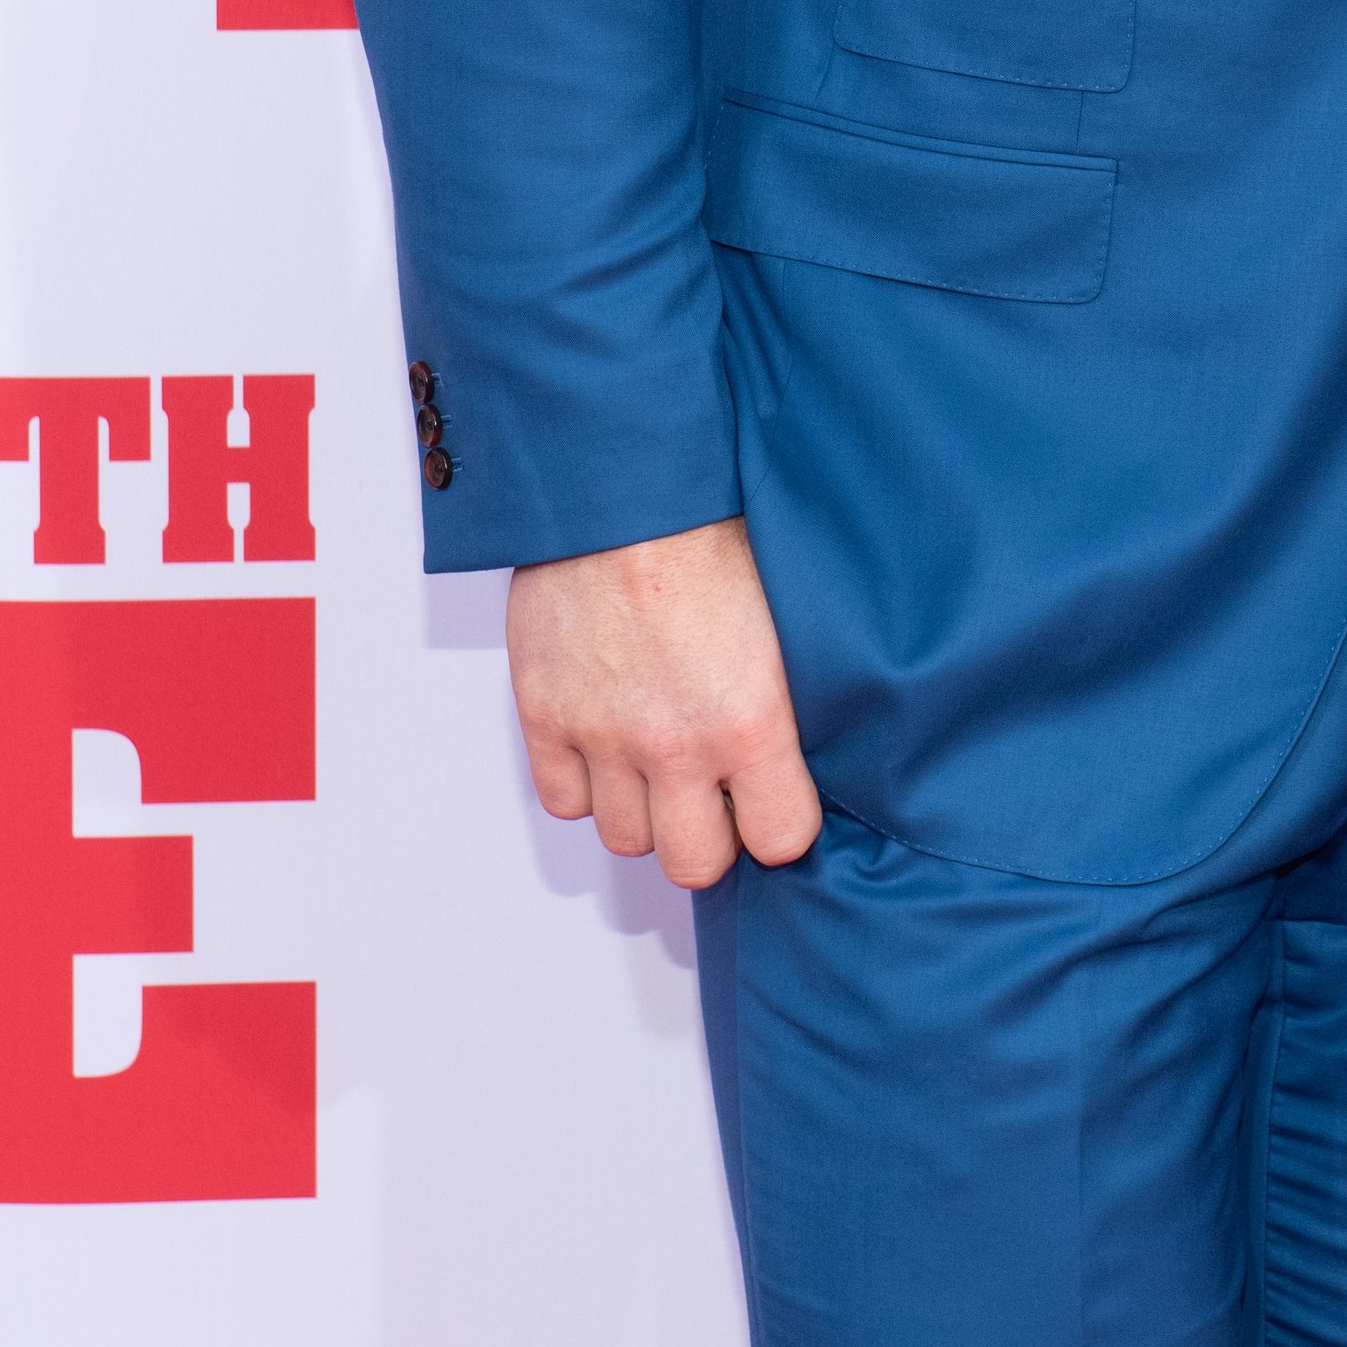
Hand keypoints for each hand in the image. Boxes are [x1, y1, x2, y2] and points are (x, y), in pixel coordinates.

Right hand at [507, 515, 822, 887]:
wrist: (625, 483)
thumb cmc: (714, 529)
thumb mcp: (784, 619)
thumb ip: (785, 701)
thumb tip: (802, 753)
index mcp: (750, 720)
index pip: (779, 840)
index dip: (780, 823)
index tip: (776, 799)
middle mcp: (675, 744)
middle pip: (694, 864)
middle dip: (712, 836)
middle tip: (717, 795)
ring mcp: (603, 735)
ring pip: (624, 839)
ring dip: (646, 810)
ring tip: (661, 762)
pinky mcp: (545, 714)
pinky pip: (563, 802)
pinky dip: (585, 785)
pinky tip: (609, 745)